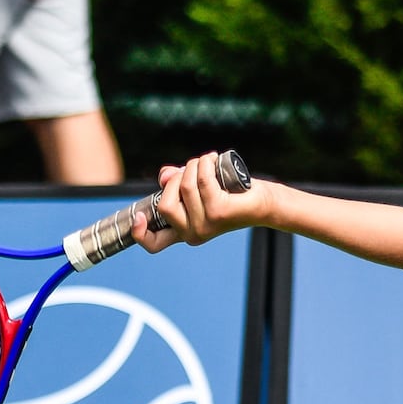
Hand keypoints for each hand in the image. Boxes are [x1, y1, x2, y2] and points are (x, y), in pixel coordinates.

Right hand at [132, 152, 264, 251]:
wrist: (263, 203)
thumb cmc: (231, 195)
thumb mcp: (198, 188)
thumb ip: (176, 183)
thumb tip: (165, 176)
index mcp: (184, 232)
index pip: (153, 244)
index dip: (139, 232)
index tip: (138, 217)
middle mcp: (193, 234)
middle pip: (165, 204)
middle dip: (176, 179)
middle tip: (194, 169)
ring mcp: (205, 225)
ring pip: (184, 187)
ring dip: (195, 165)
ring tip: (209, 161)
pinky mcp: (219, 213)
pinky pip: (202, 181)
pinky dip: (206, 164)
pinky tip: (214, 160)